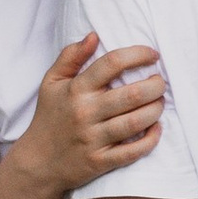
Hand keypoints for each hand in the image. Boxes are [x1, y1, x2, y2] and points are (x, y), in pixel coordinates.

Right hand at [16, 32, 164, 191]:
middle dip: (155, 85)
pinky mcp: (100, 162)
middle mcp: (85, 112)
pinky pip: (133, 151)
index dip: (138, 54)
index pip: (112, 63)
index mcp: (76, 89)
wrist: (37, 163)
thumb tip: (93, 35)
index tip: (152, 54)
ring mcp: (93, 139)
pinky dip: (150, 140)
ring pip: (136, 122)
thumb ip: (70, 57)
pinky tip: (156, 129)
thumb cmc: (49, 117)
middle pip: (132, 94)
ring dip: (156, 109)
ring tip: (159, 102)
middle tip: (160, 82)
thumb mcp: (51, 82)